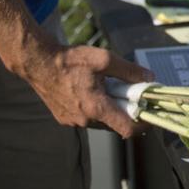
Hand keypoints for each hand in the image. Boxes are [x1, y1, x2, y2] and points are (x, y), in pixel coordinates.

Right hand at [15, 41, 151, 138]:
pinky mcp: (64, 119)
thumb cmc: (70, 60)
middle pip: (116, 125)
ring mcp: (73, 122)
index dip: (143, 124)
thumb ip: (129, 71)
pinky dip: (95, 109)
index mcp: (96, 108)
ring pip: (102, 122)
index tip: (150, 113)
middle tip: (130, 94)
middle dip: (126, 112)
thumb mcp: (105, 59)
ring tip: (107, 89)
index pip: (127, 129)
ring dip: (110, 110)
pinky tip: (91, 91)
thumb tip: (149, 78)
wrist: (38, 63)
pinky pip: (87, 119)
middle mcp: (84, 120)